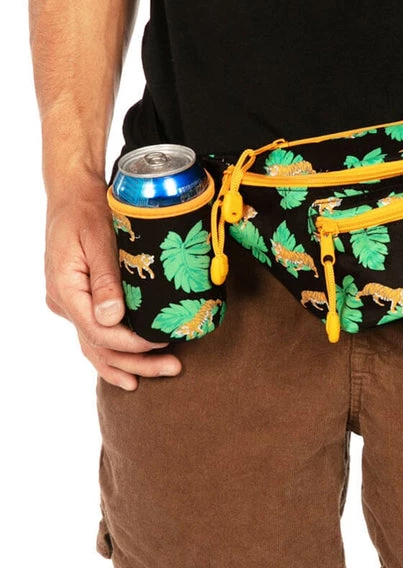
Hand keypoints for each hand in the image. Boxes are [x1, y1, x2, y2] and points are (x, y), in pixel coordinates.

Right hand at [45, 178, 181, 389]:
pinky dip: (113, 355)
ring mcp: (70, 304)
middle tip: (173, 368)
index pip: (99, 331)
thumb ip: (106, 279)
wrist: (73, 194)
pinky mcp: (80, 301)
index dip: (132, 343)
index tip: (162, 343)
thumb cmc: (88, 210)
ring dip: (127, 364)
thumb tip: (112, 317)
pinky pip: (94, 335)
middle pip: (99, 345)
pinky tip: (131, 373)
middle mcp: (64, 302)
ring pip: (96, 346)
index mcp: (66, 289)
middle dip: (137, 362)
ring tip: (161, 373)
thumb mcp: (98, 239)